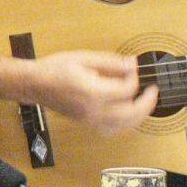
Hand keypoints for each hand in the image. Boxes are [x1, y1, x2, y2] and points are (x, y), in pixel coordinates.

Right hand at [28, 50, 157, 131]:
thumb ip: (110, 62)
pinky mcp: (86, 123)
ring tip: (143, 103)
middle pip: (132, 114)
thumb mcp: (83, 58)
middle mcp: (93, 110)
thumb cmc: (54, 68)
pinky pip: (112, 129)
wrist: (33, 84)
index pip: (127, 90)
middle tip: (153, 91)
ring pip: (124, 125)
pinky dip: (124, 123)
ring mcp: (90, 120)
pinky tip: (126, 114)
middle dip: (147, 103)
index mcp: (93, 92)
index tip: (131, 69)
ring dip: (138, 116)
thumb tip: (132, 64)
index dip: (134, 78)